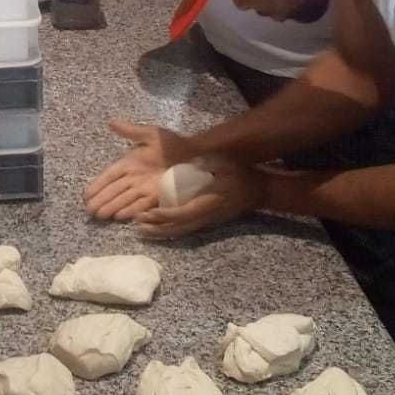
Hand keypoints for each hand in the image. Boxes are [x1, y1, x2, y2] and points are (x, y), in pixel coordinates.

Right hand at [84, 118, 192, 220]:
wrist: (193, 152)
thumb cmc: (171, 142)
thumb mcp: (150, 134)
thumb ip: (131, 131)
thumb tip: (111, 122)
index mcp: (130, 162)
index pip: (110, 175)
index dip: (98, 184)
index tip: (86, 194)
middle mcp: (134, 177)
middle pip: (114, 190)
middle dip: (101, 200)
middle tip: (89, 210)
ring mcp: (145, 187)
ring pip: (124, 199)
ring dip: (112, 207)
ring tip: (100, 215)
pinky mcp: (157, 195)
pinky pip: (141, 204)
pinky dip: (131, 210)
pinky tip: (120, 216)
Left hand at [134, 154, 264, 238]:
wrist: (257, 189)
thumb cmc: (240, 173)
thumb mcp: (225, 163)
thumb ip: (209, 162)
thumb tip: (194, 162)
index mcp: (208, 202)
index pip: (183, 212)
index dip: (164, 215)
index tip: (147, 213)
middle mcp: (206, 216)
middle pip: (178, 228)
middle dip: (157, 228)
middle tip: (137, 225)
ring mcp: (206, 221)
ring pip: (180, 232)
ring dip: (161, 232)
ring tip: (141, 230)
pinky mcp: (206, 221)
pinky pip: (185, 230)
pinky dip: (169, 231)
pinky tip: (157, 229)